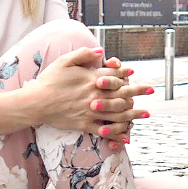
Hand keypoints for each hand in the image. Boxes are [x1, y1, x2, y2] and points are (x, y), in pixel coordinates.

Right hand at [30, 48, 152, 142]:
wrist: (36, 103)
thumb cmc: (49, 81)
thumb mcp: (64, 61)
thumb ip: (83, 55)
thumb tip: (101, 52)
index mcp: (92, 78)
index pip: (115, 75)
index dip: (126, 74)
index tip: (134, 73)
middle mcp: (95, 95)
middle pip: (122, 93)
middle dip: (138, 91)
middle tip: (151, 90)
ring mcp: (91, 111)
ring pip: (118, 113)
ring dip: (134, 113)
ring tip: (146, 114)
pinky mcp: (85, 124)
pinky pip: (105, 130)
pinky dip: (116, 134)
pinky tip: (127, 137)